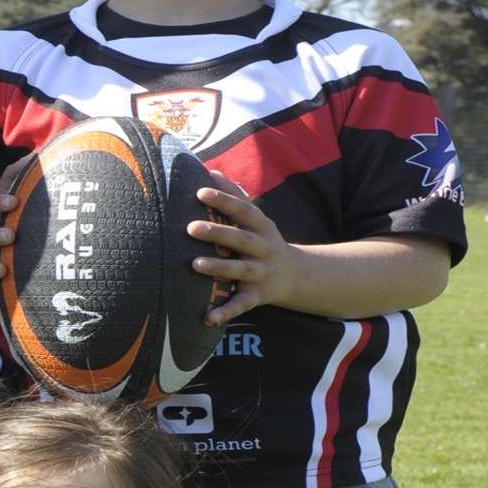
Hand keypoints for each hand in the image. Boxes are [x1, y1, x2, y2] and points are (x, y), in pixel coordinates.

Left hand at [186, 171, 299, 323]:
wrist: (296, 275)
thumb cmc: (262, 240)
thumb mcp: (255, 218)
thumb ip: (234, 195)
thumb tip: (210, 170)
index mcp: (262, 227)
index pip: (244, 210)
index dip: (224, 200)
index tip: (201, 191)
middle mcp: (264, 248)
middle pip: (241, 239)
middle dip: (218, 233)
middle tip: (190, 228)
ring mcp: (262, 273)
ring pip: (241, 270)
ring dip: (219, 268)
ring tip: (195, 265)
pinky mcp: (258, 296)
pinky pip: (240, 304)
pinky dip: (224, 312)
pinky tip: (206, 318)